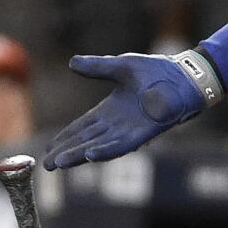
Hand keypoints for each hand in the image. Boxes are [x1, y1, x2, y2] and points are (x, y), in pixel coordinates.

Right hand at [43, 51, 219, 169]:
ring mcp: (130, 130)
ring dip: (80, 155)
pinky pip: (122, 145)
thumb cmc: (156, 71)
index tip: (48, 148)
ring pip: (99, 147)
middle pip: (86, 141)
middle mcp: (117, 124)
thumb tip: (72, 63)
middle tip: (46, 165)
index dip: (65, 138)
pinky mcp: (144, 134)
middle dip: (66, 152)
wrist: (182, 76)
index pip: (82, 127)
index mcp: (110, 110)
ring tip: (60, 163)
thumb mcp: (121, 66)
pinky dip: (106, 151)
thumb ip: (97, 67)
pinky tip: (90, 155)